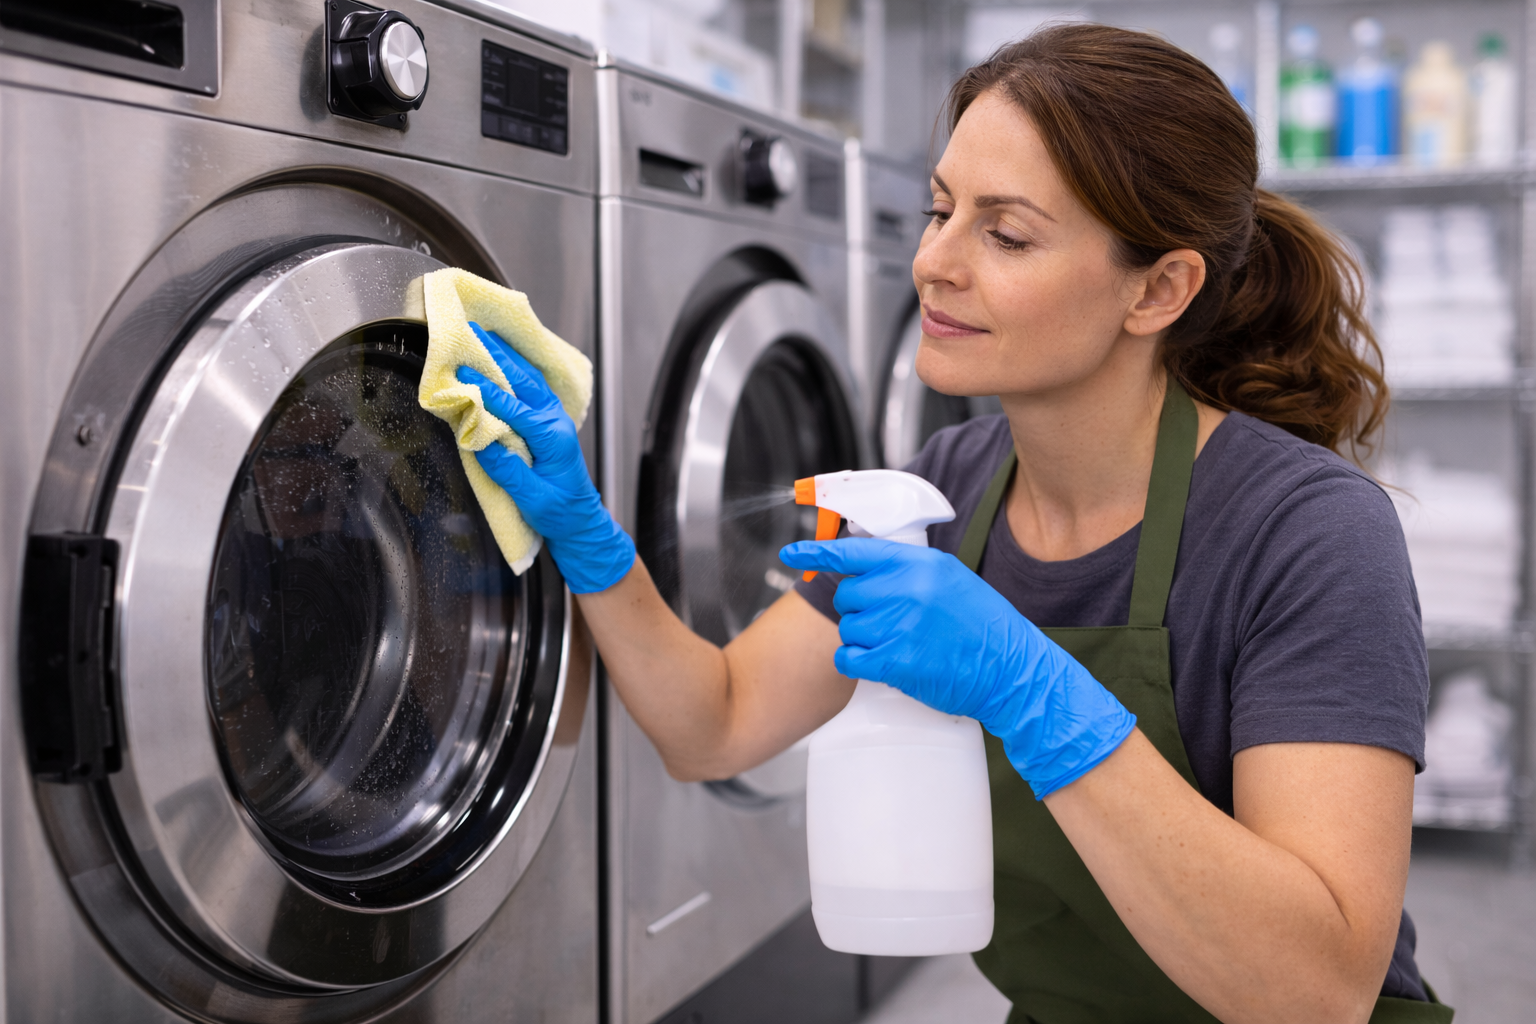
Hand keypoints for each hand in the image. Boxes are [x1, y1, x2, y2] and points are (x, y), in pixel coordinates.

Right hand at [457, 322, 633, 593]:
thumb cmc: (560, 513)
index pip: (514, 407)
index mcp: (553, 438)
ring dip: (506, 356)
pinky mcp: (549, 421)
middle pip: (524, 380)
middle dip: (498, 354)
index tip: (462, 372)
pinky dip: (515, 369)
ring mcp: (555, 418)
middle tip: (473, 329)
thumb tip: (479, 440)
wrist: (582, 522)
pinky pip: (531, 388)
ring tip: (484, 334)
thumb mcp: (532, 499)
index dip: (486, 390)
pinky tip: (501, 357)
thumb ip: (508, 470)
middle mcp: (556, 421)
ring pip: (529, 379)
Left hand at [779, 538, 1135, 797]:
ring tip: (897, 644)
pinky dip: (857, 662)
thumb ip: (910, 572)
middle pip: (848, 594)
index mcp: (920, 565)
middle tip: (889, 623)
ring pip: (848, 628)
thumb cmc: (983, 627)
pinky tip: (880, 662)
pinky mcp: (896, 662)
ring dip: (862, 639)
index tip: (791, 554)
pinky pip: (849, 658)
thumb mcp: (950, 581)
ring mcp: (901, 626)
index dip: (817, 552)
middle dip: (860, 609)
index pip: (856, 552)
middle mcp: (907, 589)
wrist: (1011, 669)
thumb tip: (866, 571)